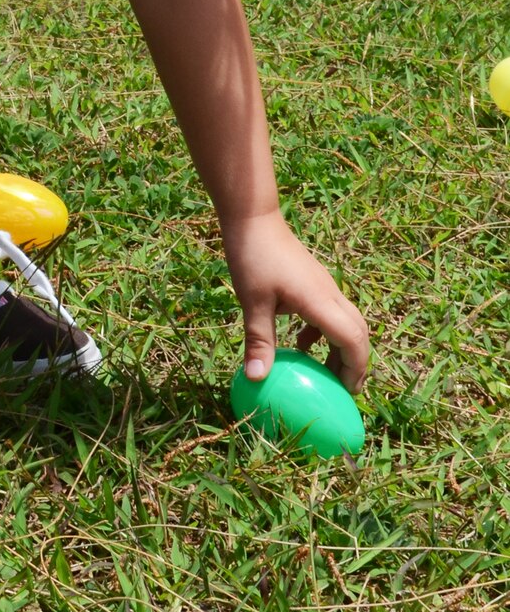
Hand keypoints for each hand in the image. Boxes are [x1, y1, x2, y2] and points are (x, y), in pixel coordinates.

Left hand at [221, 209, 368, 393]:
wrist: (253, 218)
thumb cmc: (253, 256)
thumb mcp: (252, 302)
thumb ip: (259, 341)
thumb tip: (256, 378)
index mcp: (320, 301)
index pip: (353, 340)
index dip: (355, 369)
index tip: (347, 393)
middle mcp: (330, 293)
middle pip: (358, 333)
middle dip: (356, 363)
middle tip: (343, 390)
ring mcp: (324, 286)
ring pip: (347, 322)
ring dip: (341, 349)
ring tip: (325, 374)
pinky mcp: (314, 282)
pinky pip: (330, 313)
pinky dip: (323, 333)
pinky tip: (300, 343)